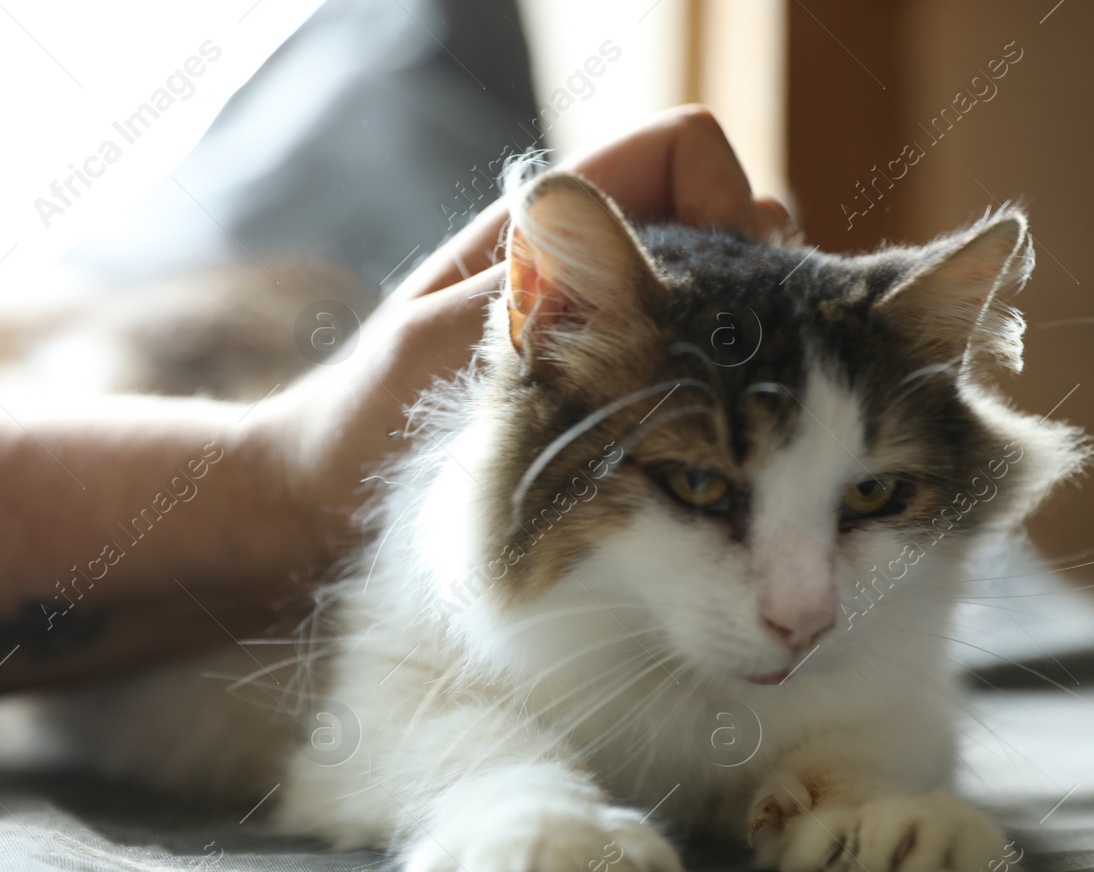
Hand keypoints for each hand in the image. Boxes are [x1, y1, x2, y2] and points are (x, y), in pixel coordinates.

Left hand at [271, 105, 792, 566]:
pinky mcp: (613, 390)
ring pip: (729, 299)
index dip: (728, 198)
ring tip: (744, 418)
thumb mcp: (434, 354)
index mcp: (547, 224)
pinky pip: (704, 366)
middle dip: (763, 284)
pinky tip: (719, 452)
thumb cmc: (365, 423)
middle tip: (754, 374)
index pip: (685, 150)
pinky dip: (730, 390)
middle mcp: (592, 262)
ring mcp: (609, 326)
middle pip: (730, 225)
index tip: (734, 287)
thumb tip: (618, 251)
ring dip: (753, 345)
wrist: (331, 499)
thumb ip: (525, 297)